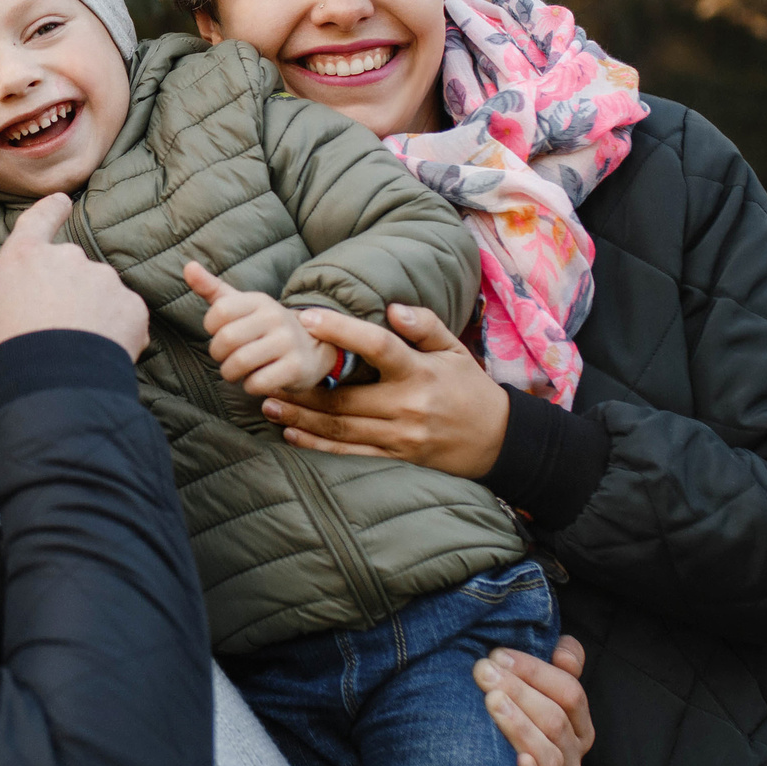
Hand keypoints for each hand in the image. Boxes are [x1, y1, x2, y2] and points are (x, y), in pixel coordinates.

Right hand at [0, 194, 149, 370]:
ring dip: (90, 314)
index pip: (40, 218)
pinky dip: (114, 334)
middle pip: (70, 268)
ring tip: (72, 350)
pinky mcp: (132, 309)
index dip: (52, 210)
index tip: (63, 203)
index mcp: (25, 255)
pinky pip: (124, 318)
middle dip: (64, 293)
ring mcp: (104, 281)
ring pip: (99, 294)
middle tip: (50, 330)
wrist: (44, 388)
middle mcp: (68, 258)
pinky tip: (95, 357)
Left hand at [183, 262, 341, 396]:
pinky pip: (257, 383)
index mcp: (258, 301)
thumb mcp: (241, 305)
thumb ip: (212, 288)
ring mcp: (287, 342)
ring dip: (230, 373)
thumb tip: (189, 266)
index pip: (220, 311)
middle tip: (225, 358)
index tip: (219, 333)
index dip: (211, 328)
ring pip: (239, 363)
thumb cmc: (265, 327)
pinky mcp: (295, 367)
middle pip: (227, 339)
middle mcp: (275, 318)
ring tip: (236, 371)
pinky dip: (249, 386)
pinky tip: (256, 380)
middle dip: (218, 354)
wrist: (314, 347)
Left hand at [258, 302, 511, 478]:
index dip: (341, 332)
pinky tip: (292, 433)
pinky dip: (318, 445)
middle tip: (268, 372)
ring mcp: (400, 437)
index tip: (307, 318)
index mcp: (420, 372)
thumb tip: (392, 307)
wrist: (498, 441)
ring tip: (269, 404)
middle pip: (345, 397)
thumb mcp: (454, 350)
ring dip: (301, 417)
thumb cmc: (470, 388)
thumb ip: (424, 325)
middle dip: (303, 387)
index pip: (378, 347)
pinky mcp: (396, 458)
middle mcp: (408, 407)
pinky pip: (350, 453)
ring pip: (341, 428)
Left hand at [475, 636, 592, 765]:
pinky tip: (516, 763)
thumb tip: (565, 646)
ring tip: (490, 703)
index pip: (570, 692)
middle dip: (518, 691)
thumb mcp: (536, 701)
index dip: (535, 671)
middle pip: (555, 720)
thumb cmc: (514, 736)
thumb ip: (555, 672)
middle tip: (482, 671)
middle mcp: (574, 756)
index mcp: (578, 726)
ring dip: (519, 726)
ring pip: (547, 754)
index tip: (497, 654)